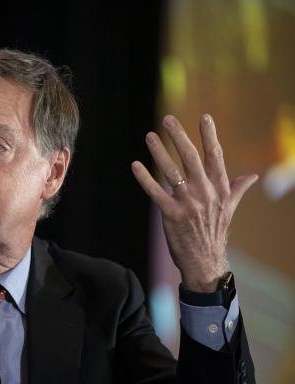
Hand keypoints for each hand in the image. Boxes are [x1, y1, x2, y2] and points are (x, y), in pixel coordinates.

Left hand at [131, 114, 257, 292]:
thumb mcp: (230, 209)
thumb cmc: (215, 232)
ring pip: (172, 172)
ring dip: (159, 152)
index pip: (215, 156)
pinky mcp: (171, 215)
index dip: (210, 136)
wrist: (205, 261)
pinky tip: (135, 165)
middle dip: (180, 137)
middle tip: (168, 119)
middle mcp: (205, 193)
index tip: (205, 117)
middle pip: (191, 158)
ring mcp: (188, 204)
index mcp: (220, 189)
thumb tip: (253, 176)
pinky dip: (145, 178)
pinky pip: (156, 193)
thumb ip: (237, 188)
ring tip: (149, 136)